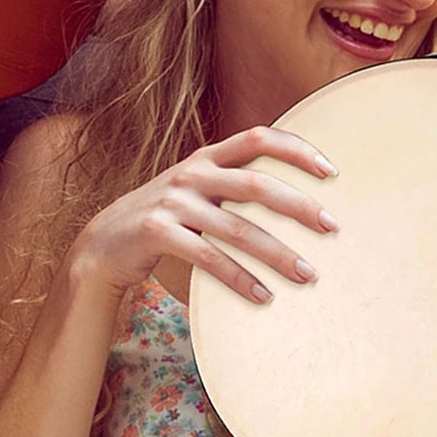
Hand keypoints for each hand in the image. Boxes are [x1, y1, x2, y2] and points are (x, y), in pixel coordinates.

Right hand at [70, 127, 338, 302]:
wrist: (103, 243)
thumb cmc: (169, 217)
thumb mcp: (200, 190)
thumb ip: (237, 183)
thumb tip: (302, 197)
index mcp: (207, 157)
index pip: (259, 138)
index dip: (296, 149)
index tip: (332, 171)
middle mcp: (191, 173)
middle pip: (256, 185)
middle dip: (299, 206)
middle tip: (333, 227)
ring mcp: (172, 203)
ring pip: (237, 228)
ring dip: (277, 254)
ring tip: (308, 274)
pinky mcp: (157, 233)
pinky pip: (208, 258)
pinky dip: (239, 279)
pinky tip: (264, 297)